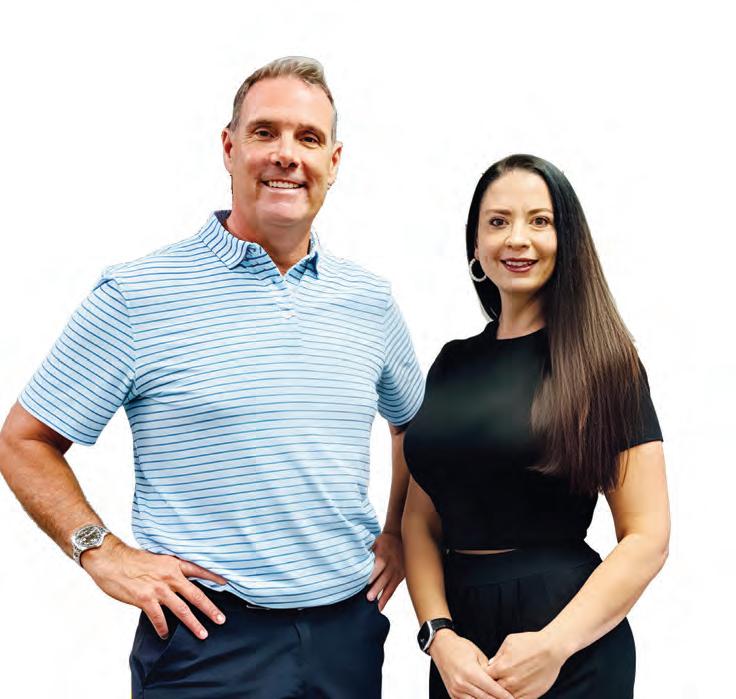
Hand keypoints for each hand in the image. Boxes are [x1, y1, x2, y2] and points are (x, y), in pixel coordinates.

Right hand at [81, 535, 227, 639]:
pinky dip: (164, 628)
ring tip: (202, 634)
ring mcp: (158, 589)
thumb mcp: (157, 559)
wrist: (110, 560)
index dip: (213, 577)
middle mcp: (170, 576)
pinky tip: (166, 634)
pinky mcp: (145, 599)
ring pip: (182, 609)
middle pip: (196, 595)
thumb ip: (169, 569)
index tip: (226, 583)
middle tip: (221, 620)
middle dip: (210, 609)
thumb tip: (177, 581)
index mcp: (173, 564)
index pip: (199, 570)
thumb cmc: (131, 560)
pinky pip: (159, 618)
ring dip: (193, 623)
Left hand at [367, 531, 403, 610]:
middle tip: (369, 597)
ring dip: (383, 596)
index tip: (366, 582)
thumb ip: (367, 551)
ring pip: (390, 585)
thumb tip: (353, 558)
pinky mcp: (400, 577)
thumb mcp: (375, 542)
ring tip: (376, 607)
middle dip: (377, 588)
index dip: (374, 573)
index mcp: (384, 554)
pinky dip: (387, 598)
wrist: (399, 540)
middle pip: (385, 577)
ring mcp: (397, 571)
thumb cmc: (383, 542)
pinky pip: (393, 589)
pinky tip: (381, 606)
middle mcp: (392, 564)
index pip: (380, 564)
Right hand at [430, 630, 515, 698]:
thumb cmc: (460, 647)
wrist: (441, 647)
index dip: (504, 696)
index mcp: (470, 672)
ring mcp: (456, 691)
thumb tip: (499, 682)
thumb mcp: (478, 655)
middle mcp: (462, 684)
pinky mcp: (453, 695)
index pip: (491, 688)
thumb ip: (488, 671)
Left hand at [486, 631, 566, 698]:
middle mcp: (509, 681)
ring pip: (504, 698)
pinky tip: (512, 693)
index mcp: (501, 667)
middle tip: (492, 684)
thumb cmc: (530, 642)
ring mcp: (520, 690)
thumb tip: (490, 665)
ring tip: (502, 688)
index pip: (484, 678)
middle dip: (491, 687)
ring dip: (501, 694)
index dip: (483, 677)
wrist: (551, 649)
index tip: (485, 675)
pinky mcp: (530, 696)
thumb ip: (498, 655)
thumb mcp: (509, 642)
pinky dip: (512, 698)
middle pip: (492, 690)